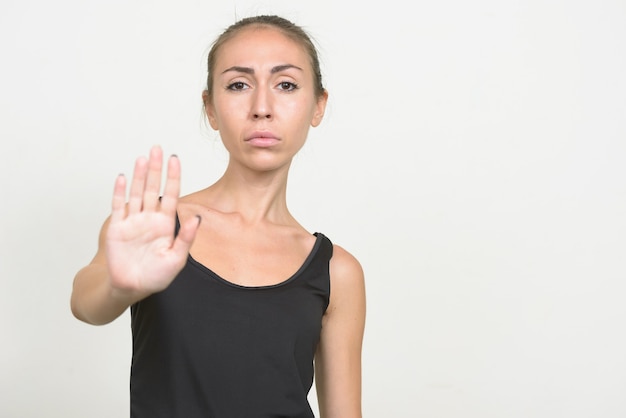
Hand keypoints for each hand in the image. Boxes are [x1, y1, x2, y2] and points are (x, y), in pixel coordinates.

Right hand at [105, 146, 199, 297]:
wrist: (131, 288)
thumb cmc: (156, 276)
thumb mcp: (177, 259)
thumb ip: (186, 238)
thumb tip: (197, 218)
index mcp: (166, 224)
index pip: (171, 194)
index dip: (173, 177)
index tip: (175, 160)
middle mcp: (149, 218)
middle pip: (153, 188)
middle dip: (155, 169)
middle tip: (157, 149)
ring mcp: (133, 221)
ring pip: (137, 193)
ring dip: (139, 176)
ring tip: (143, 158)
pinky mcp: (117, 227)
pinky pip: (119, 206)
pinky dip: (120, 192)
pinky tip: (124, 177)